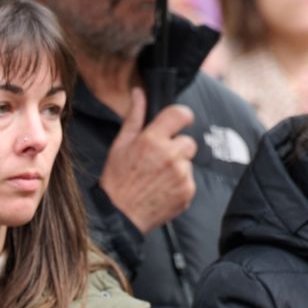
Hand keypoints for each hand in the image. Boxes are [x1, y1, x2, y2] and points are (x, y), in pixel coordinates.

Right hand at [100, 89, 197, 233]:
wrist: (120, 215)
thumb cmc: (117, 178)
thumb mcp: (121, 144)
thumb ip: (135, 116)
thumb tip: (139, 92)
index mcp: (152, 140)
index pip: (181, 114)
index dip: (183, 117)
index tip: (180, 122)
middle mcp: (170, 155)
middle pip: (188, 142)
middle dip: (176, 148)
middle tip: (158, 161)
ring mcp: (181, 175)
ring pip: (188, 162)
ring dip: (178, 167)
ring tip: (157, 178)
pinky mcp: (188, 191)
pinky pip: (190, 180)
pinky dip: (180, 184)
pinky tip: (162, 189)